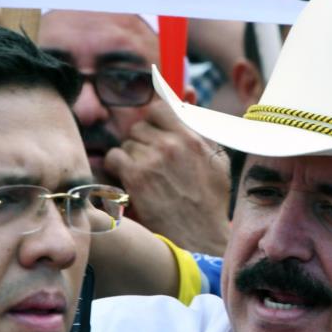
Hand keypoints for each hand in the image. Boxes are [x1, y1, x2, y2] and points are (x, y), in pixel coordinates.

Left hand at [105, 98, 230, 255]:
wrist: (201, 236)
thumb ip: (201, 128)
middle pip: (139, 127)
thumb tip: (189, 95)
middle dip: (142, 141)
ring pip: (126, 143)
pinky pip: (113, 158)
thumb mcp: (217, 160)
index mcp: (192, 136)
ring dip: (131, 156)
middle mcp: (171, 144)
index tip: (155, 131)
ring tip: (144, 174)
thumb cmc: (211, 201)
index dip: (154, 119)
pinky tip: (128, 180)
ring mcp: (151, 160)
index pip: (159, 108)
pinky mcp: (135, 178)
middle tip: (150, 159)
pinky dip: (117, 167)